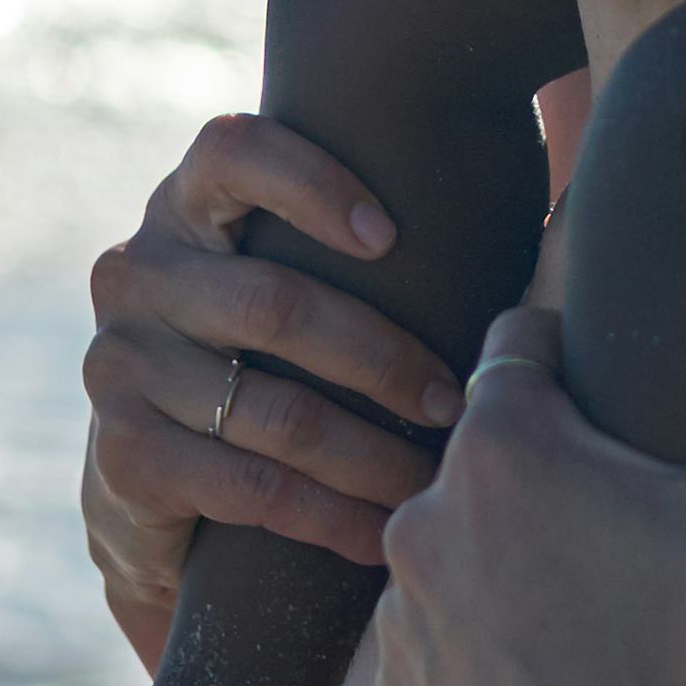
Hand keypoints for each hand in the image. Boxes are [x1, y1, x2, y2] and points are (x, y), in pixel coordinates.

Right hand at [79, 112, 471, 659]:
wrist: (160, 488)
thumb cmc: (276, 356)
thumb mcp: (300, 276)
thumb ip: (380, 227)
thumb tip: (568, 163)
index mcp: (185, 206)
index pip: (232, 151)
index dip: (312, 183)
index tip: (392, 234)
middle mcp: (136, 272)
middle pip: (273, 303)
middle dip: (385, 359)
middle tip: (460, 401)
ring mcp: (117, 365)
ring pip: (272, 409)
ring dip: (371, 454)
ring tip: (438, 477)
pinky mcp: (121, 457)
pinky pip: (246, 485)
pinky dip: (328, 516)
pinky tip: (381, 533)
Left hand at [365, 285, 685, 685]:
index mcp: (504, 450)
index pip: (515, 343)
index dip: (566, 351)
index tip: (611, 382)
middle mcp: (426, 521)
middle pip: (490, 456)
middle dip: (550, 470)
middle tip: (631, 512)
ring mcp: (401, 621)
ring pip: (459, 553)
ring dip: (508, 561)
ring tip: (597, 605)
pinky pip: (439, 645)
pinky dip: (485, 649)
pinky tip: (557, 682)